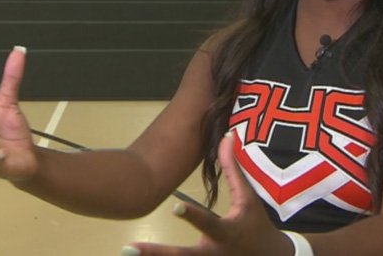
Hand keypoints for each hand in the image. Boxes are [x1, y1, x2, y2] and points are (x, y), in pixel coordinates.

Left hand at [122, 132, 288, 255]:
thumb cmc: (257, 225)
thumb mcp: (248, 198)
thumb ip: (234, 170)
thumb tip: (227, 137)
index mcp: (226, 233)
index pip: (208, 223)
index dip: (192, 216)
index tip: (174, 207)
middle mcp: (213, 255)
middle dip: (155, 254)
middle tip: (128, 249)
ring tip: (126, 253)